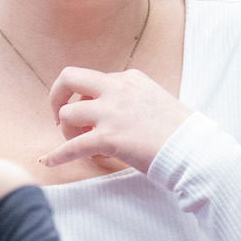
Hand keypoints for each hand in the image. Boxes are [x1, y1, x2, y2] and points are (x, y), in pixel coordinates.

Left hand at [40, 67, 192, 173]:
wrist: (193, 150)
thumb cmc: (179, 131)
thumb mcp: (156, 100)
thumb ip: (132, 99)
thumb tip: (115, 112)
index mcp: (129, 78)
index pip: (94, 80)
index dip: (87, 99)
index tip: (88, 116)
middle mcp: (116, 89)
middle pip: (69, 78)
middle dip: (56, 95)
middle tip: (58, 117)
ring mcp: (110, 112)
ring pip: (67, 114)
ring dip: (67, 132)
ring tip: (79, 145)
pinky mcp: (108, 138)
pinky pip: (71, 146)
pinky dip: (56, 156)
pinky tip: (47, 162)